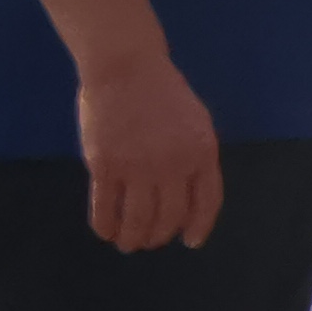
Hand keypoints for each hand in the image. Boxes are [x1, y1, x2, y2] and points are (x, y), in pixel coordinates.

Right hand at [78, 51, 224, 251]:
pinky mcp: (105, 165)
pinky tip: (106, 231)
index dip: (199, 227)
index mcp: (201, 153)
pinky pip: (105, 208)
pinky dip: (106, 225)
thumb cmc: (162, 93)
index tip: (190, 242)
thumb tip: (190, 198)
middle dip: (160, 236)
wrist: (126, 66)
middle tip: (150, 241)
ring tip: (129, 243)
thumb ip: (195, 157)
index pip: (206, 202)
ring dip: (133, 238)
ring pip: (138, 220)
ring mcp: (138, 166)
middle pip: (170, 217)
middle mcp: (173, 164)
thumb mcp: (196, 123)